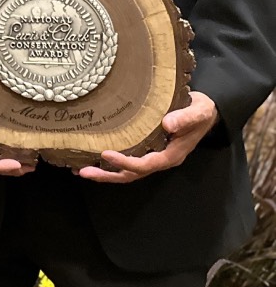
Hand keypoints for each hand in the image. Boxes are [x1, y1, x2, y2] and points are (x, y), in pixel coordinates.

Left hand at [78, 91, 219, 183]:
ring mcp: (153, 156)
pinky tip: (92, 159)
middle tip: (84, 172)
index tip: (106, 154)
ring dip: (105, 172)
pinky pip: (127, 161)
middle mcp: (160, 159)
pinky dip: (109, 163)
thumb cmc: (201, 111)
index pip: (147, 164)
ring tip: (82, 170)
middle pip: (132, 174)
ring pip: (127, 171)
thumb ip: (186, 118)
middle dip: (108, 175)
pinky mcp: (146, 149)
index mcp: (172, 154)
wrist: (204, 112)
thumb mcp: (199, 112)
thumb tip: (167, 124)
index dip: (126, 162)